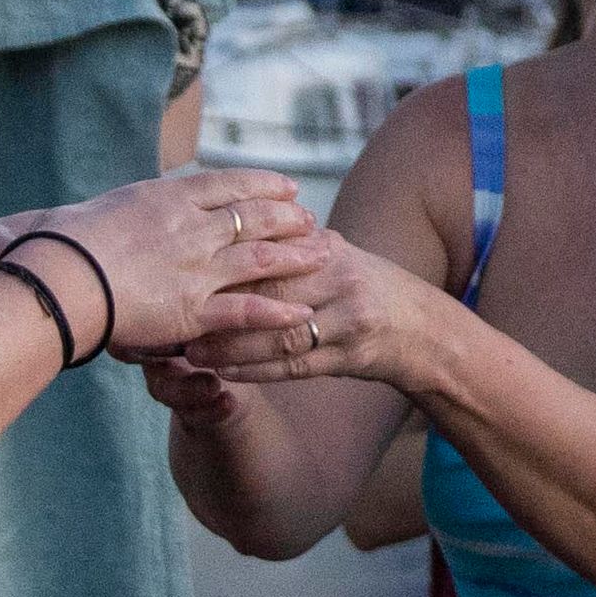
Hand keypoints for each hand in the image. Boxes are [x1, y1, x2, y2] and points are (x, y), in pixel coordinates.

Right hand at [29, 165, 322, 359]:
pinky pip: (246, 311)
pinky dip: (277, 312)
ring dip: (295, 256)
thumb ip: (122, 212)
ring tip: (323, 254)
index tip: (286, 185)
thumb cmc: (59, 244)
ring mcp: (195, 269)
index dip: (260, 185)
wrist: (59, 277)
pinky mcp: (193, 310)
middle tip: (310, 218)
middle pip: (252, 217)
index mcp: (165, 198)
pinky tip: (302, 313)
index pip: (225, 185)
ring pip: (260, 258)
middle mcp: (189, 228)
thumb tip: (121, 211)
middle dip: (286, 217)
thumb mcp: (95, 211)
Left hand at [146, 224, 404, 387]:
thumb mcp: (334, 257)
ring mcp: (348, 321)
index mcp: (330, 250)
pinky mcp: (350, 357)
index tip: (179, 269)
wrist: (422, 330)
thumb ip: (289, 245)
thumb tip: (230, 223)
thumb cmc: (364, 287)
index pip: (268, 251)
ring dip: (231, 346)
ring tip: (189, 352)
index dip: (221, 262)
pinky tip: (225, 374)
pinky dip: (257, 371)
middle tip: (173, 315)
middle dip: (218, 305)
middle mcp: (341, 280)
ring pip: (279, 335)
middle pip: (270, 292)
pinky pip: (295, 367)